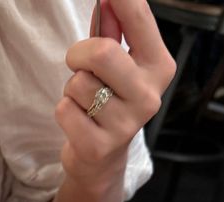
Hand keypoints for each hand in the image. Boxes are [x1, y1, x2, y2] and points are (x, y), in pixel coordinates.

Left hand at [55, 0, 175, 190]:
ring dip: (71, 88)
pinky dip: (64, 111)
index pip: (138, 17)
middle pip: (101, 53)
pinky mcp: (98, 146)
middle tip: (78, 65)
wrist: (101, 160)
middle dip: (78, 54)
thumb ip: (112, 30)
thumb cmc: (109, 101)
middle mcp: (148, 95)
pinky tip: (79, 122)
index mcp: (159, 66)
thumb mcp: (117, 63)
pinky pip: (64, 110)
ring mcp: (125, 124)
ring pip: (78, 83)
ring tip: (84, 102)